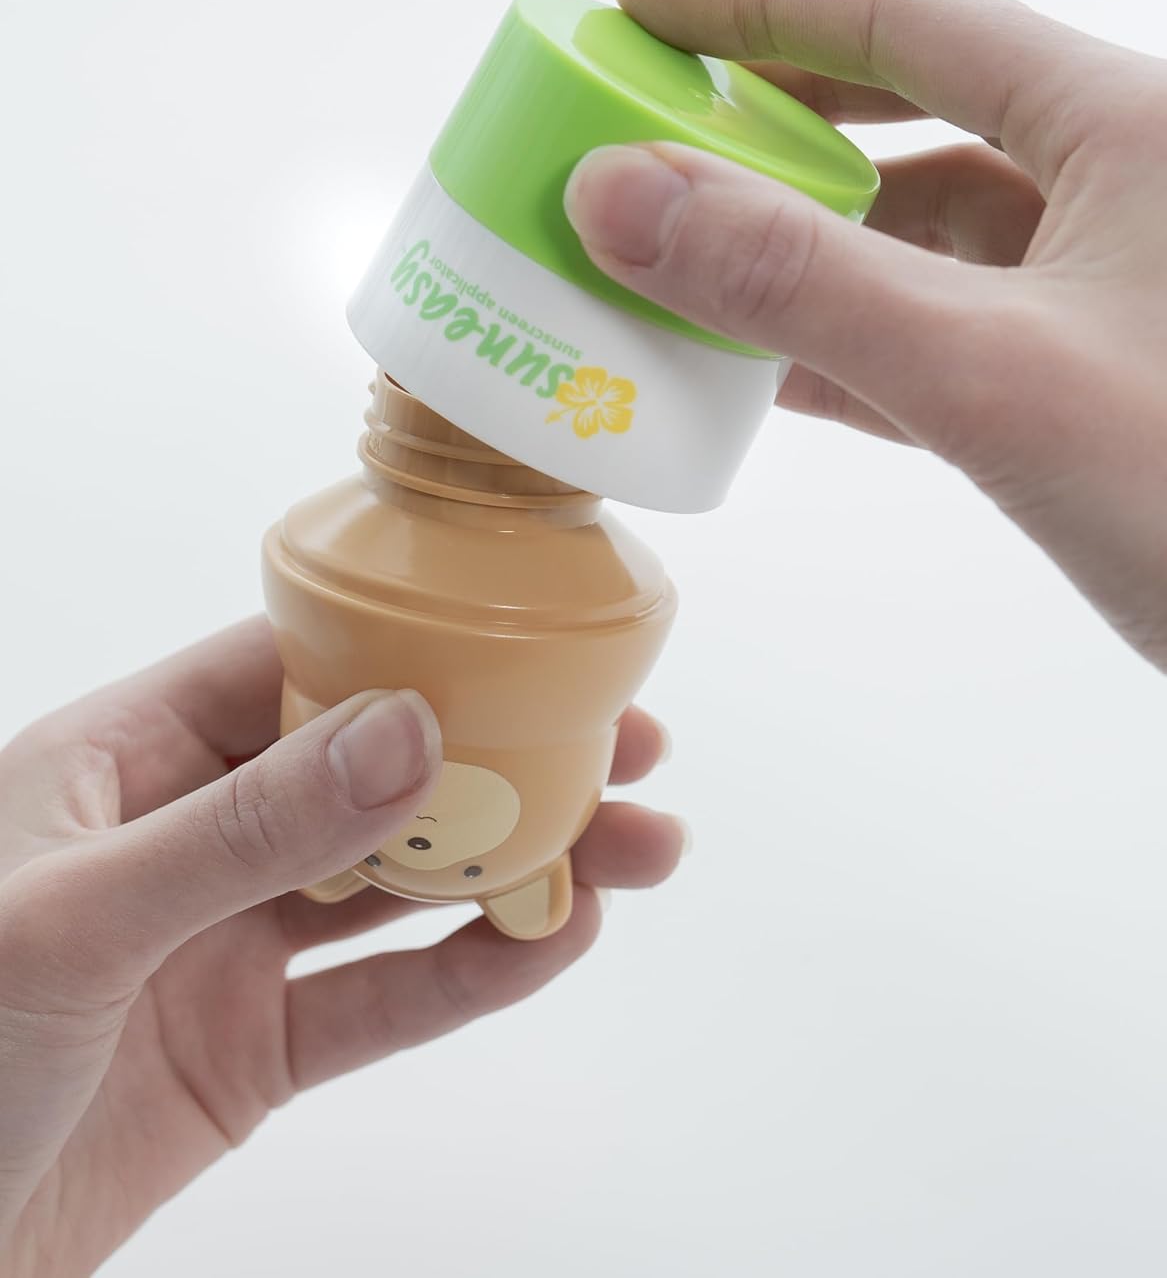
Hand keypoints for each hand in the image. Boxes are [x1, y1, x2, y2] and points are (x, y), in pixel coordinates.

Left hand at [0, 618, 681, 1276]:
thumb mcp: (80, 918)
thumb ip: (248, 828)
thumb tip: (409, 733)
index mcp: (126, 759)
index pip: (294, 667)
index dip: (416, 650)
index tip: (532, 647)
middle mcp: (186, 836)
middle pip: (373, 774)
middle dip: (501, 760)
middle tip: (627, 748)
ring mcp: (223, 943)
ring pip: (395, 884)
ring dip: (512, 863)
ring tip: (632, 850)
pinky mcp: (249, 1047)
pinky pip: (380, 999)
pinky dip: (469, 973)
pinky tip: (549, 940)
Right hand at [565, 0, 1166, 670]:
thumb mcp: (993, 376)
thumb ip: (802, 282)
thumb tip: (618, 190)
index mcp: (1128, 128)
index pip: (909, 22)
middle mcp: (1119, 187)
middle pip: (909, 117)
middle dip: (770, 119)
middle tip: (648, 119)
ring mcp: (1102, 290)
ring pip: (918, 238)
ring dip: (796, 247)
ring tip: (675, 253)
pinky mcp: (1084, 382)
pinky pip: (935, 332)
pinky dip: (841, 342)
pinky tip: (757, 366)